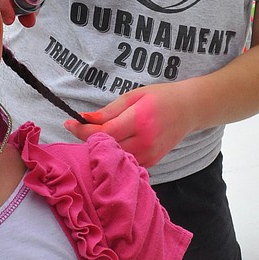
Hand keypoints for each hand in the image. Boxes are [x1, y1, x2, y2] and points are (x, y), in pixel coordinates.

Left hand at [64, 83, 193, 167]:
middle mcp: (145, 141)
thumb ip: (109, 110)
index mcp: (140, 119)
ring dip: (99, 150)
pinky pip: (125, 163)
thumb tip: (85, 118)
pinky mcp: (151, 162)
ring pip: (114, 159)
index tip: (69, 122)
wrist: (189, 109)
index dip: (82, 129)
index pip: (104, 131)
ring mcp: (149, 154)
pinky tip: (109, 145)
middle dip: (87, 139)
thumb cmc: (160, 97)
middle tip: (77, 129)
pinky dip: (113, 156)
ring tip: (92, 136)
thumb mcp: (134, 96)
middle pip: (106, 147)